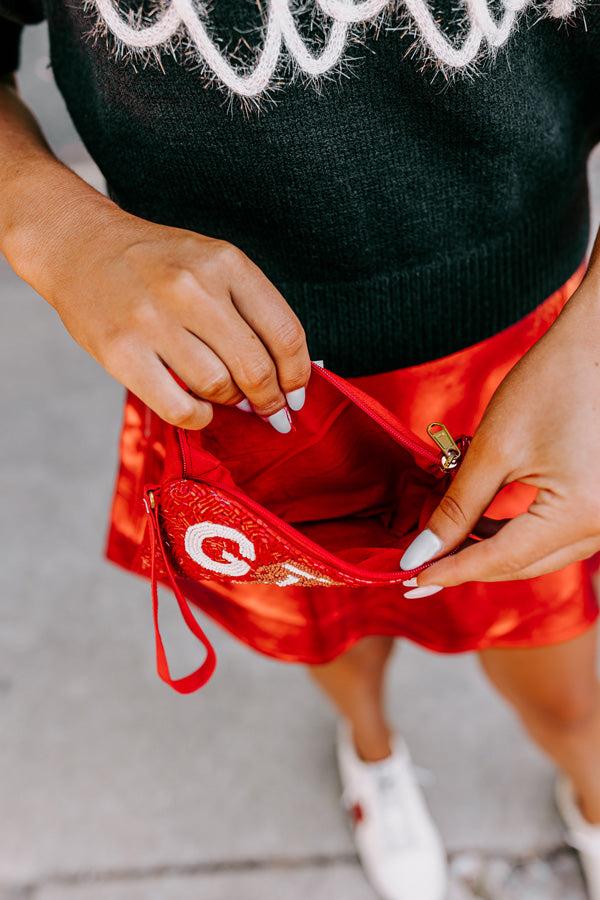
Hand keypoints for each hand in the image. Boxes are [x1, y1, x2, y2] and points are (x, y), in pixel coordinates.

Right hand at [30, 202, 310, 430]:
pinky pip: (178, 406)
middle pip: (255, 366)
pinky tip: (199, 409)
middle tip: (270, 412)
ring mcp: (153, 319)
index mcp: (225, 262)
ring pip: (218, 386)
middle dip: (270, 400)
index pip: (284, 332)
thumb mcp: (212, 264)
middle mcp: (191, 287)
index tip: (296, 394)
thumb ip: (252, 310)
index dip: (298, 375)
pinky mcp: (121, 351)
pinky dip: (198, 417)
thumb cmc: (158, 264)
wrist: (80, 246)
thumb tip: (292, 376)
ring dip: (231, 403)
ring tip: (227, 398)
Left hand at [400, 258, 599, 593]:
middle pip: (523, 566)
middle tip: (422, 566)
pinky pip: (557, 537)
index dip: (450, 572)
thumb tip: (422, 554)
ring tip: (446, 540)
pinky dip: (519, 535)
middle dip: (469, 566)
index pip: (500, 561)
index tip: (411, 580)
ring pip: (540, 556)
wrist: (599, 343)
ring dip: (493, 552)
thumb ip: (458, 508)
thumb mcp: (495, 449)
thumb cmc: (552, 383)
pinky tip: (484, 523)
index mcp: (580, 514)